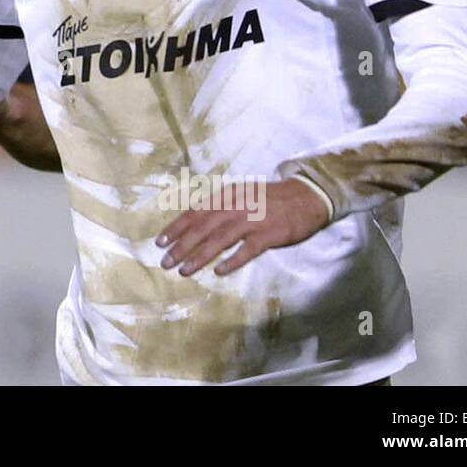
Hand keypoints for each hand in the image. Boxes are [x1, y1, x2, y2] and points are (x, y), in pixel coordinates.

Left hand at [155, 177, 330, 276]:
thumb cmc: (268, 199)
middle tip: (165, 262)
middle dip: (182, 246)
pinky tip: (219, 272)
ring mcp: (252, 220)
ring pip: (220, 239)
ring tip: (184, 270)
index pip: (195, 212)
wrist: (305, 196)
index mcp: (226, 195)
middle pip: (203, 227)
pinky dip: (232, 261)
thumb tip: (192, 223)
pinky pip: (247, 250)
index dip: (176, 227)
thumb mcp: (240, 195)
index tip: (160, 242)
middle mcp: (236, 205)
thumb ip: (219, 207)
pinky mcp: (269, 234)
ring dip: (200, 256)